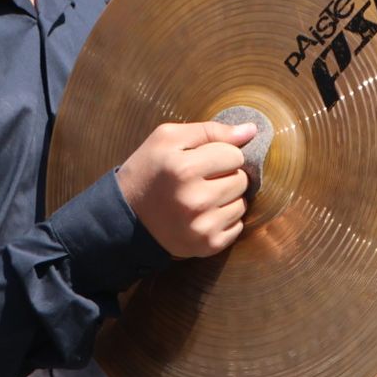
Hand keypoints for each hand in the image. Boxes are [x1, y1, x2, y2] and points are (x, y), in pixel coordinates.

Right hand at [116, 120, 254, 257]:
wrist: (124, 217)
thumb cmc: (149, 171)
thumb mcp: (168, 138)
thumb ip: (211, 130)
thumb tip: (252, 130)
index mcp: (184, 168)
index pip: (234, 155)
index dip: (222, 153)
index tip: (204, 159)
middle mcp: (195, 200)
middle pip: (241, 179)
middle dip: (227, 175)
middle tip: (203, 178)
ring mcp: (202, 226)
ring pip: (242, 203)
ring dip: (227, 198)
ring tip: (202, 196)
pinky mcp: (207, 246)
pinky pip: (237, 226)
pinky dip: (224, 218)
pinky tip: (203, 214)